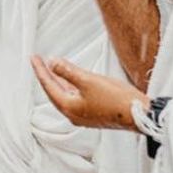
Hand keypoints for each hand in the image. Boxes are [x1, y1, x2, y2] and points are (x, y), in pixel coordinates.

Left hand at [31, 56, 145, 130]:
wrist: (139, 114)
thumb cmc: (115, 99)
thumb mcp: (88, 80)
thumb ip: (68, 71)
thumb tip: (52, 62)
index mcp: (68, 107)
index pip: (48, 85)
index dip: (40, 70)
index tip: (33, 58)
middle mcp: (73, 114)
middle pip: (54, 91)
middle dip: (46, 75)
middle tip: (38, 60)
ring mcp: (83, 115)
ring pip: (65, 94)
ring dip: (58, 80)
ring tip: (52, 67)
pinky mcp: (93, 113)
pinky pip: (75, 96)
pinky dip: (70, 85)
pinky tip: (71, 78)